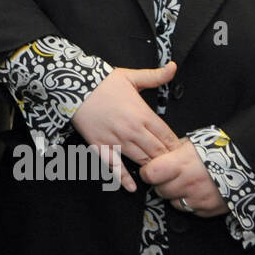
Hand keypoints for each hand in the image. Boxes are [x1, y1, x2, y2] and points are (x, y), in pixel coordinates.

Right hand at [72, 62, 179, 191]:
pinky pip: (115, 167)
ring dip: (152, 168)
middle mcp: (133, 130)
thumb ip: (155, 76)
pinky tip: (132, 187)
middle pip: (158, 152)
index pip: (167, 136)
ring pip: (141, 160)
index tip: (180, 152)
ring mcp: (117, 140)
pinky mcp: (101, 146)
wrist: (74, 86)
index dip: (176, 146)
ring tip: (159, 175)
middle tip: (174, 166)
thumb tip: (173, 67)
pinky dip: (125, 179)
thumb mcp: (131, 76)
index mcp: (143, 114)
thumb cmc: (102, 81)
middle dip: (167, 159)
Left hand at [140, 138, 226, 216]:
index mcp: (180, 164)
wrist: (249, 161)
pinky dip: (192, 203)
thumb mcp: (192, 143)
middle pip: (160, 190)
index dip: (148, 172)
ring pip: (174, 202)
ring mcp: (198, 198)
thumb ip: (173, 152)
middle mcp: (188, 183)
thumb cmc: (221, 149)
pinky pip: (191, 210)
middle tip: (172, 176)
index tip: (150, 171)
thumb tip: (158, 156)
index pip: (149, 174)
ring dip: (177, 195)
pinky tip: (199, 191)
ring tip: (187, 183)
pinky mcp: (209, 209)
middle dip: (162, 184)